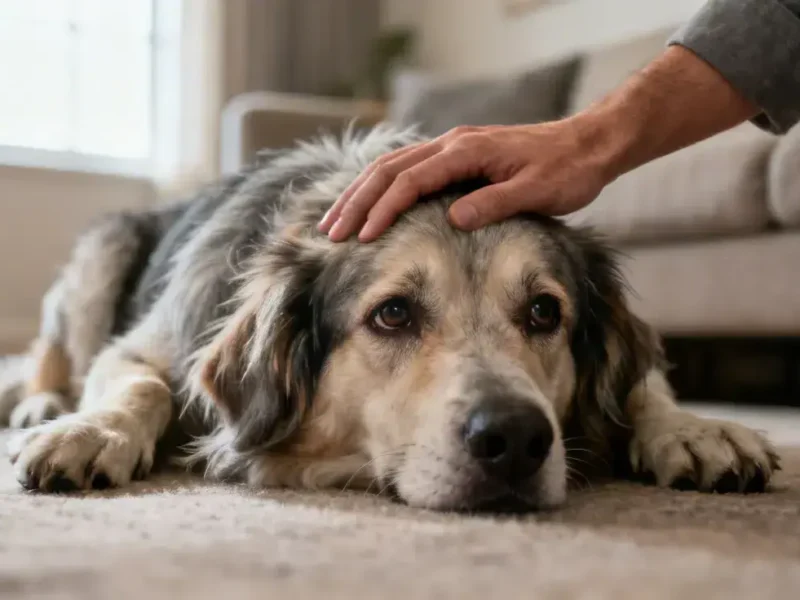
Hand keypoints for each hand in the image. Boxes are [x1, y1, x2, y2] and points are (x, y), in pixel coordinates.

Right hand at [317, 120, 614, 242]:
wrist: (587, 145)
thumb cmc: (566, 170)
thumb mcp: (536, 191)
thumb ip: (495, 204)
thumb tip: (453, 220)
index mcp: (467, 152)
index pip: (411, 180)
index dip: (384, 209)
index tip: (363, 238)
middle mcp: (452, 144)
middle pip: (388, 170)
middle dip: (356, 202)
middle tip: (330, 233)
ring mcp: (452, 148)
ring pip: (392, 166)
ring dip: (362, 194)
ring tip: (336, 222)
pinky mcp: (456, 157)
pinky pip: (407, 169)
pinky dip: (382, 188)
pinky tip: (369, 206)